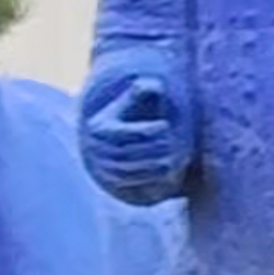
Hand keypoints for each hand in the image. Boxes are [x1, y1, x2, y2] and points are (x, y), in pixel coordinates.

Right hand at [78, 56, 190, 200]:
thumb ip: (143, 92)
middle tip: (177, 145)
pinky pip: (132, 189)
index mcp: (99, 129)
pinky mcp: (116, 188)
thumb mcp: (134, 102)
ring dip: (156, 167)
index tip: (167, 126)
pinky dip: (153, 183)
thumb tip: (153, 86)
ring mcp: (104, 172)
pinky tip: (172, 175)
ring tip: (177, 159)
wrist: (114, 145)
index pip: (123, 133)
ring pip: (130, 173)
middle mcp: (96, 153)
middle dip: (155, 150)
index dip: (147, 130)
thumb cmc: (131, 117)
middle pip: (127, 154)